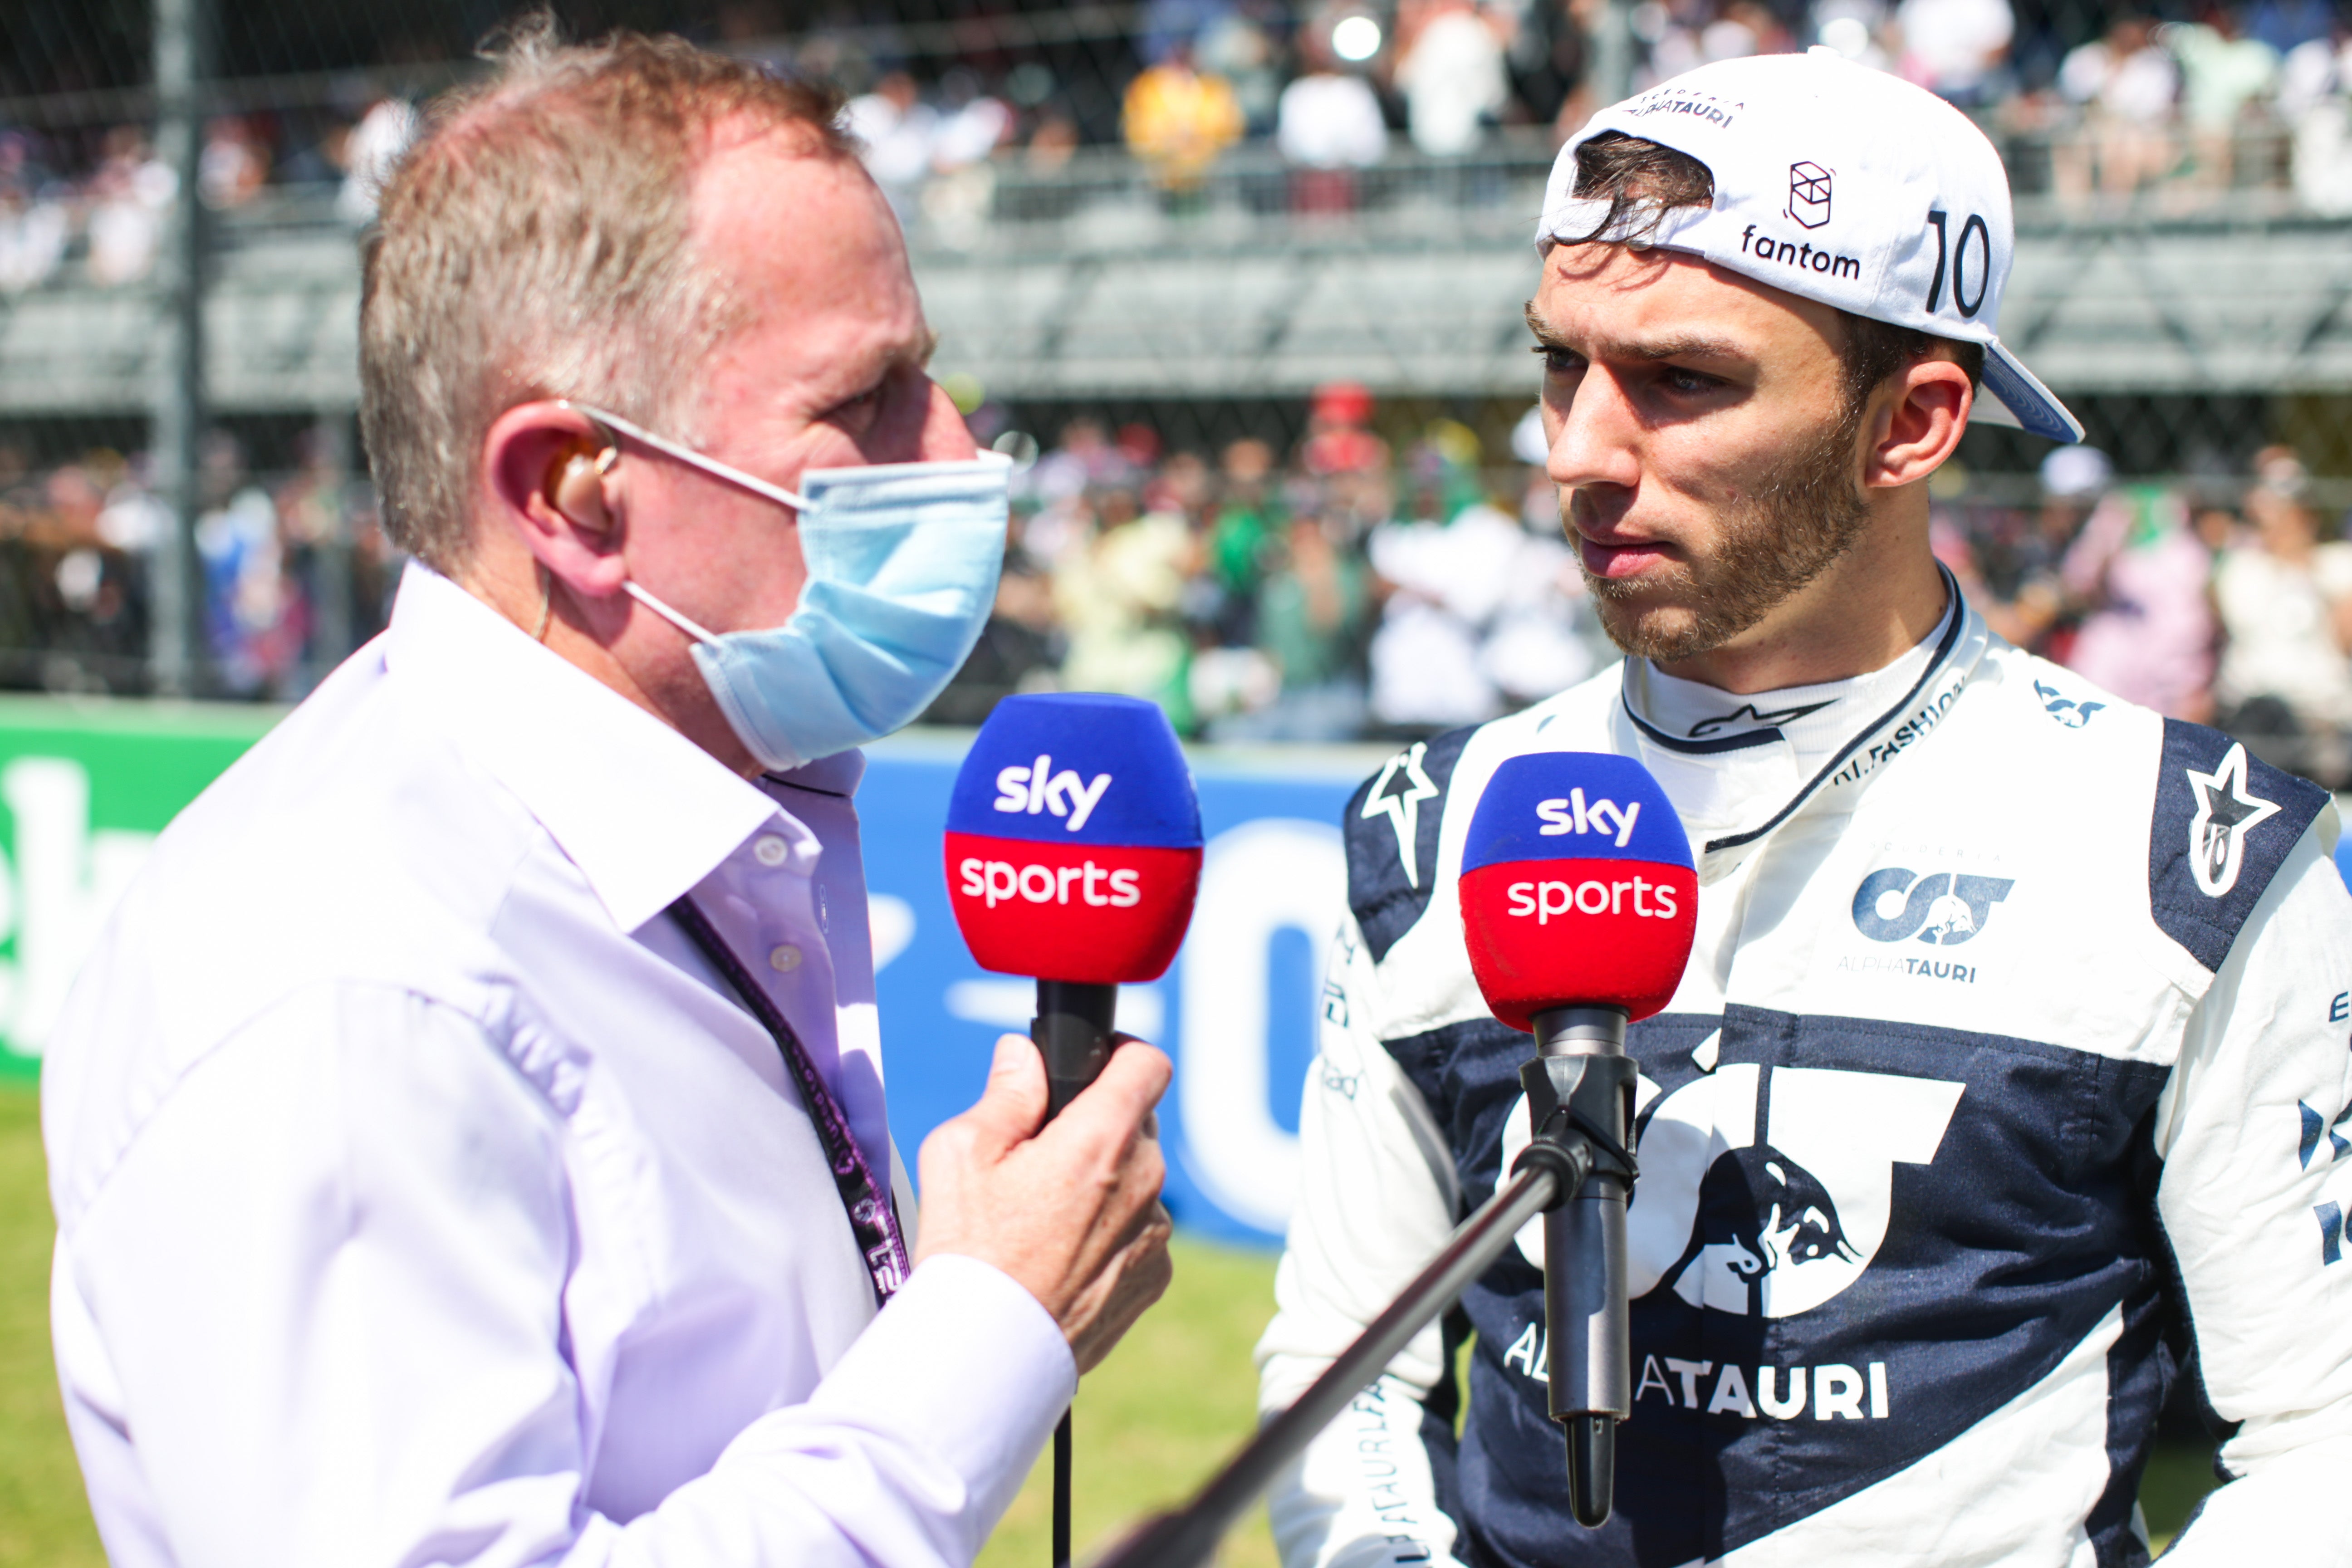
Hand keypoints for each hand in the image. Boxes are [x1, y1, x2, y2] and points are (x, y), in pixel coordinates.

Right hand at [914, 1033, 1173, 1372]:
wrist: (988, 1353)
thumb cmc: (969, 1253)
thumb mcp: (962, 1152)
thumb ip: (1005, 1092)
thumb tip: (1023, 1054)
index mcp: (1102, 1140)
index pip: (1146, 1064)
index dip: (1120, 1054)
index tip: (1092, 1066)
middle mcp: (1144, 1182)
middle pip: (1136, 1124)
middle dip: (1096, 1126)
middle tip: (1042, 1155)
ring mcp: (1155, 1234)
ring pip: (1137, 1180)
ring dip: (1105, 1183)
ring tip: (1044, 1217)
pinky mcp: (1154, 1278)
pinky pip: (1140, 1232)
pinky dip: (1110, 1233)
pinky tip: (1060, 1256)